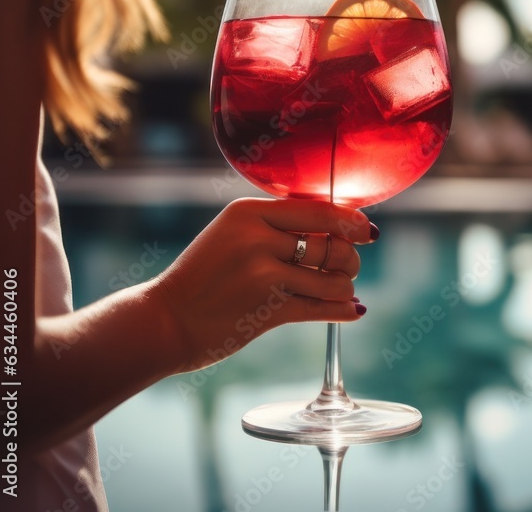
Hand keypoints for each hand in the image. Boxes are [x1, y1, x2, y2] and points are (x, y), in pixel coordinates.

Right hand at [149, 197, 377, 371]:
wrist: (165, 320)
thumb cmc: (204, 275)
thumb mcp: (232, 233)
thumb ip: (277, 225)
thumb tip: (341, 224)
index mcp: (249, 212)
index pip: (320, 211)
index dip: (351, 222)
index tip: (367, 231)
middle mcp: (258, 240)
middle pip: (332, 245)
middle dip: (349, 259)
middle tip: (347, 267)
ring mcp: (264, 276)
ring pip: (333, 279)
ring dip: (345, 287)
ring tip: (340, 290)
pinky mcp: (269, 311)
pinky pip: (323, 308)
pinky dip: (344, 310)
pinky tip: (352, 311)